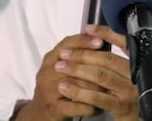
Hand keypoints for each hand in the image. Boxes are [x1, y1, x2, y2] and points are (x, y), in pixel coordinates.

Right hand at [14, 25, 138, 120]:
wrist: (40, 111)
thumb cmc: (57, 85)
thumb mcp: (63, 67)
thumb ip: (78, 54)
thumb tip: (102, 39)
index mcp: (50, 58)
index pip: (67, 44)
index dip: (84, 41)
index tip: (100, 41)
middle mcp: (46, 72)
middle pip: (71, 64)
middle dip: (92, 66)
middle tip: (111, 68)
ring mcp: (47, 91)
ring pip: (73, 85)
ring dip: (92, 87)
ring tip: (107, 88)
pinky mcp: (52, 108)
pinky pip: (72, 106)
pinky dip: (86, 106)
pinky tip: (97, 107)